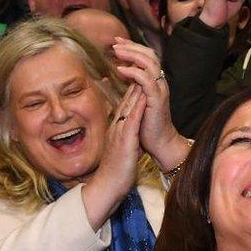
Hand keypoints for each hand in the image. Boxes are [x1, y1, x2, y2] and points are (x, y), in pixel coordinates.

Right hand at [82, 84, 145, 228]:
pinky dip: (137, 107)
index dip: (131, 87)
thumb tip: (133, 136)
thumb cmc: (116, 172)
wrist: (107, 187)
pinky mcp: (124, 142)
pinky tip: (143, 96)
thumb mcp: (122, 150)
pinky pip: (131, 121)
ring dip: (134, 89)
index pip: (126, 104)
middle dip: (132, 82)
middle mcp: (116, 127)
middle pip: (126, 100)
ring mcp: (119, 133)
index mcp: (117, 129)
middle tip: (137, 64)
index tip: (137, 73)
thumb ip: (127, 140)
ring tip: (141, 72)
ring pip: (128, 107)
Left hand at [112, 39, 182, 164]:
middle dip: (131, 46)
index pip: (146, 56)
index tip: (116, 41)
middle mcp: (159, 82)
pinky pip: (145, 80)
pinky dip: (133, 72)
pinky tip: (120, 70)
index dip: (132, 47)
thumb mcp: (136, 100)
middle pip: (149, 54)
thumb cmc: (146, 125)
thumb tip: (117, 72)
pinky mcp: (156, 99)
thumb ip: (130, 85)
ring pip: (149, 62)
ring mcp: (159, 90)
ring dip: (131, 54)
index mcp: (154, 82)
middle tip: (115, 42)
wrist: (159, 143)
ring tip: (116, 52)